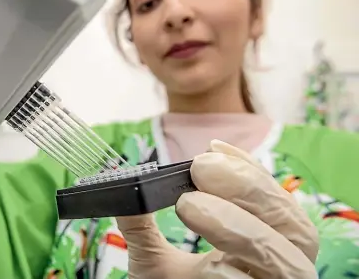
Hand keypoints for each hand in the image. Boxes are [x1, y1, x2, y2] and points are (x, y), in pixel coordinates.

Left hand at [116, 140, 318, 278]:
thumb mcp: (153, 264)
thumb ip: (140, 226)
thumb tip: (121, 188)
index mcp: (258, 250)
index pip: (275, 206)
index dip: (251, 173)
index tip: (212, 150)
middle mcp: (274, 272)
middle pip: (294, 226)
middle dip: (249, 190)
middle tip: (201, 170)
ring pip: (288, 258)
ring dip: (241, 224)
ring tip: (190, 205)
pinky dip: (241, 264)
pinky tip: (211, 261)